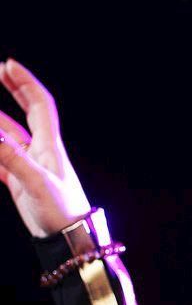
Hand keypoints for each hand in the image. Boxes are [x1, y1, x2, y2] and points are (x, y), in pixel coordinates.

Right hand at [0, 58, 91, 237]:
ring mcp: (30, 165)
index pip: (39, 105)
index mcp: (50, 146)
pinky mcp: (20, 182)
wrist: (69, 239)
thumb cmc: (63, 212)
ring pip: (8, 135)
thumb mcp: (37, 184)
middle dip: (13, 90)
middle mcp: (41, 151)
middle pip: (26, 112)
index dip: (25, 83)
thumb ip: (11, 160)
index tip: (8, 65)